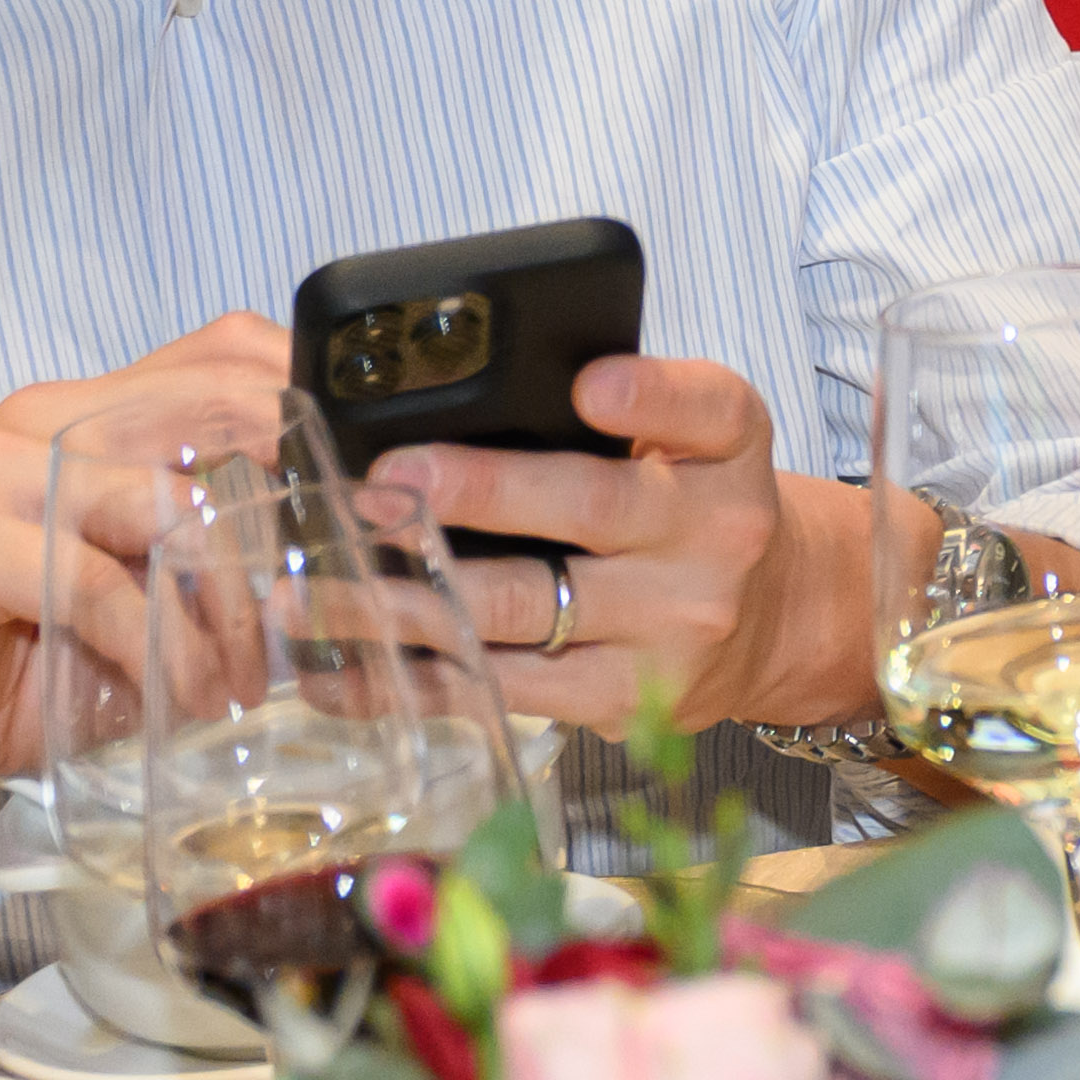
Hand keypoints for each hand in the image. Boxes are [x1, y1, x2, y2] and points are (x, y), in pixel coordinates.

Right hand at [0, 314, 302, 827]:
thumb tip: (340, 566)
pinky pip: (99, 584)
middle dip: (294, 495)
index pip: (226, 353)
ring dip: (226, 608)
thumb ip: (215, 561)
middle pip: (213, 404)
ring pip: (168, 506)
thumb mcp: (141, 600)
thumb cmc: (13, 660)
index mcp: (92, 414)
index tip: (374, 480)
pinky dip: (161, 648)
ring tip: (240, 681)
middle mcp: (47, 422)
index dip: (310, 396)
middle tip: (335, 582)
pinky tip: (184, 697)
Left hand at [369, 353, 798, 737]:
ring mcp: (666, 629)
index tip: (590, 387)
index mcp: (725, 452)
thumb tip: (432, 379)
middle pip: (591, 507)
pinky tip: (335, 671)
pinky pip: (498, 690)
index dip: (649, 396)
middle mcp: (710, 538)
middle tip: (383, 480)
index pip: (706, 409)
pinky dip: (408, 681)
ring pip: (521, 608)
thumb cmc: (687, 507)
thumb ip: (605, 399)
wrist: (770, 619)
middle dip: (480, 493)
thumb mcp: (686, 437)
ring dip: (404, 598)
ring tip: (309, 592)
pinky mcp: (621, 700)